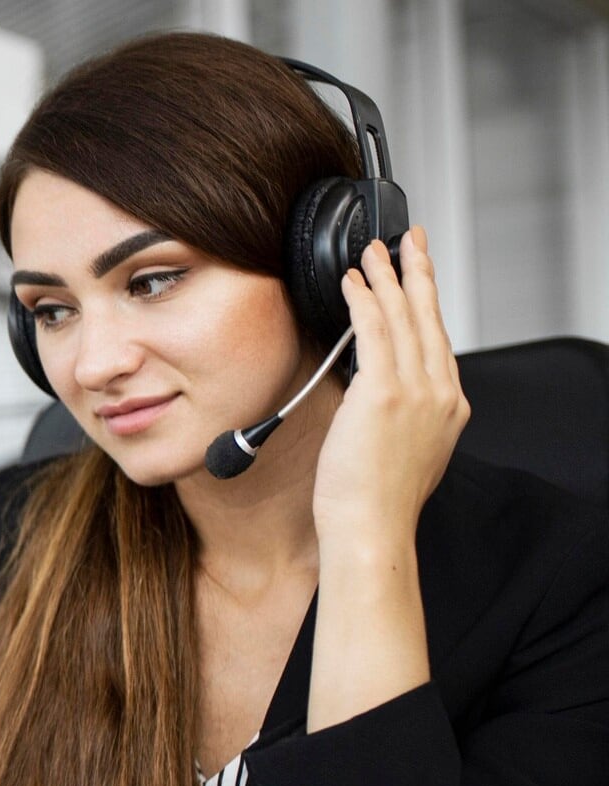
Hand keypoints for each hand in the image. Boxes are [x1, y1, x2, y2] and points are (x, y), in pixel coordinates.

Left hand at [312, 227, 469, 553]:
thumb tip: (381, 394)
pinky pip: (374, 332)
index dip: (427, 302)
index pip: (439, 340)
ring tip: (373, 250)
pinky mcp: (384, 393)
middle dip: (418, 273)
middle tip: (409, 241)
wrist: (371, 527)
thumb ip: (405, 414)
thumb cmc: (377, 499)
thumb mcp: (407, 448)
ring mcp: (415, 391)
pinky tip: (353, 281)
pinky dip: (364, 301)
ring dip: (386, 277)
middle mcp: (440, 394)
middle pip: (429, 318)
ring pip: (403, 317)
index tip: (418, 275)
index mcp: (449, 407)